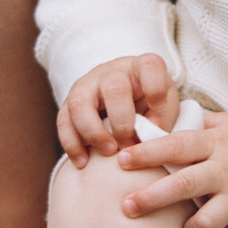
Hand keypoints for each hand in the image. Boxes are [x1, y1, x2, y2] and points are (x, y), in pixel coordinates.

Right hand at [57, 54, 178, 165]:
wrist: (123, 98)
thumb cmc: (148, 103)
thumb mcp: (163, 106)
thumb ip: (160, 121)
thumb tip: (146, 141)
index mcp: (141, 68)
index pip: (149, 66)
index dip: (156, 88)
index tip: (158, 109)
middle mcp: (112, 73)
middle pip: (114, 88)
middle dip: (122, 122)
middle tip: (128, 144)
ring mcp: (87, 85)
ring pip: (80, 103)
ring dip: (93, 133)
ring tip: (108, 152)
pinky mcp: (68, 103)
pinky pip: (63, 121)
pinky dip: (72, 144)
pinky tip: (83, 162)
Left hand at [115, 104, 227, 227]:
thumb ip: (198, 125)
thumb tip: (163, 123)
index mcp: (218, 142)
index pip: (175, 146)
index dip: (146, 153)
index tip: (121, 160)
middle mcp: (227, 170)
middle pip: (181, 186)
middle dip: (150, 199)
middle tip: (125, 207)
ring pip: (206, 223)